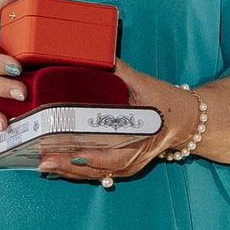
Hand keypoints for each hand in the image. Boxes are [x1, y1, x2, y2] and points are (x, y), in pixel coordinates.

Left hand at [36, 59, 188, 185]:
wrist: (185, 120)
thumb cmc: (167, 103)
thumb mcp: (147, 85)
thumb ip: (122, 71)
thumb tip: (100, 55)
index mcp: (143, 138)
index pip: (117, 154)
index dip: (95, 157)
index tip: (75, 154)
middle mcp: (135, 158)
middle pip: (100, 168)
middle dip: (72, 167)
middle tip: (46, 160)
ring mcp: (129, 166)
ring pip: (96, 174)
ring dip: (70, 172)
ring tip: (44, 164)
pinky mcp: (122, 167)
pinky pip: (97, 173)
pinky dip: (76, 171)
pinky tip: (56, 167)